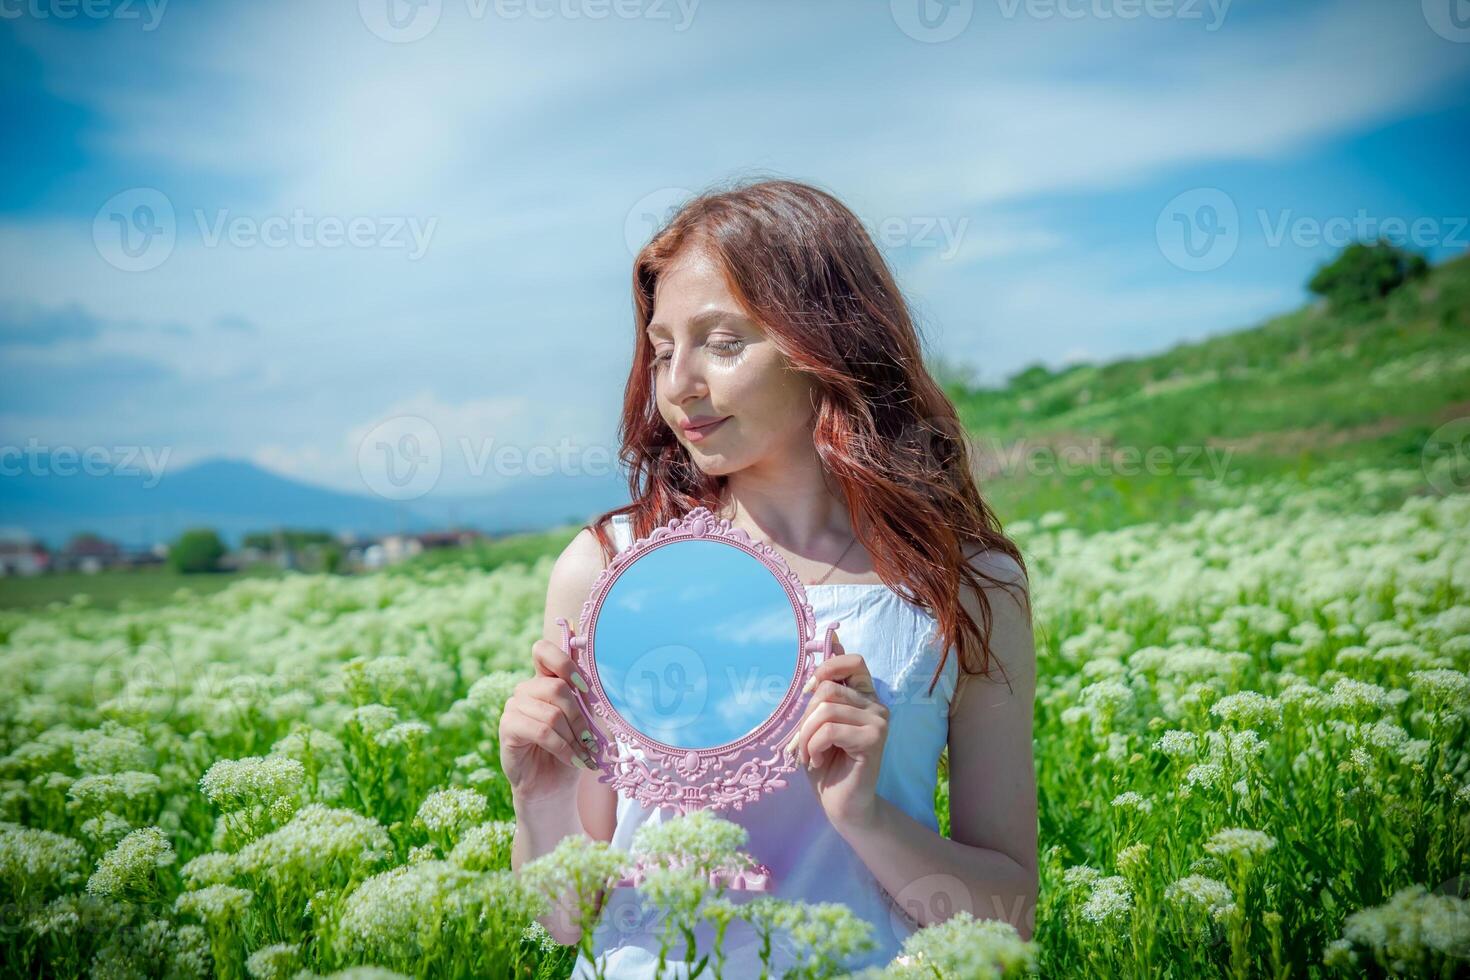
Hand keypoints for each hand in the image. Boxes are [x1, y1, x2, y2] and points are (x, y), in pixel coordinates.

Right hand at [499, 628, 600, 807]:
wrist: (553, 785)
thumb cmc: (571, 749)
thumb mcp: (584, 721)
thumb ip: (585, 699)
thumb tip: (597, 681)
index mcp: (545, 680)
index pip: (543, 650)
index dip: (564, 663)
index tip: (584, 687)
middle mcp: (526, 689)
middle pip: (556, 687)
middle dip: (578, 716)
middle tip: (589, 739)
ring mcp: (514, 706)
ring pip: (551, 713)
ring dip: (572, 737)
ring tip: (582, 754)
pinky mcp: (507, 727)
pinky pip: (541, 731)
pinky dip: (562, 747)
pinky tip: (572, 759)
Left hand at [783, 631, 887, 832]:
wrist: (841, 804)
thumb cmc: (827, 763)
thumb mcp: (817, 722)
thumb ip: (824, 689)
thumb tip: (833, 639)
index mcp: (865, 696)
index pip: (854, 661)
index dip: (827, 669)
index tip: (809, 691)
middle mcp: (877, 705)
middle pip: (828, 689)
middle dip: (805, 717)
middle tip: (802, 743)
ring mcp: (879, 721)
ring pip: (825, 709)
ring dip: (805, 736)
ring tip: (808, 754)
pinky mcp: (874, 739)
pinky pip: (829, 729)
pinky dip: (812, 746)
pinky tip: (817, 760)